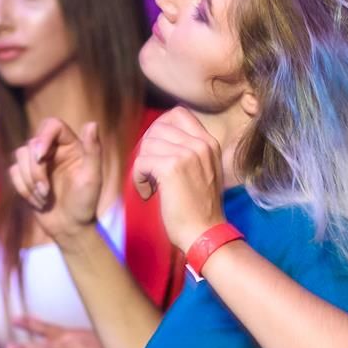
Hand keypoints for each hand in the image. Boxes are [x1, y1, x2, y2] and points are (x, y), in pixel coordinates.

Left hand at [7, 315, 114, 347]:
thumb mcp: (92, 332)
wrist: (132, 345)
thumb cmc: (110, 339)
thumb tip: (57, 336)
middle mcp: (75, 345)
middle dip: (27, 347)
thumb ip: (74, 336)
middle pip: (47, 346)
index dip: (31, 324)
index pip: (48, 328)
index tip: (14, 320)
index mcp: (73, 335)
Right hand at [9, 118, 101, 246]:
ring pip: (19, 157)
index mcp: (71, 146)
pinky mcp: (25, 176)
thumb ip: (93, 151)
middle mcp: (53, 150)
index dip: (43, 137)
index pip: (52, 125)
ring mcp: (38, 163)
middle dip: (35, 171)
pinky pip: (13, 172)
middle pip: (31, 144)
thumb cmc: (85, 203)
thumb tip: (92, 123)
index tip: (40, 157)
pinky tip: (38, 202)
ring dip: (30, 182)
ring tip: (45, 199)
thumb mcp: (92, 178)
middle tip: (46, 191)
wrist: (70, 228)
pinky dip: (23, 189)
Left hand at [133, 106, 225, 251]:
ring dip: (142, 166)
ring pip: (147, 144)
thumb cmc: (201, 210)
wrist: (205, 234)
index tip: (157, 151)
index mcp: (209, 143)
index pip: (178, 114)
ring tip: (150, 186)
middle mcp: (200, 144)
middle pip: (158, 128)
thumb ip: (190, 152)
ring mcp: (187, 154)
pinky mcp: (171, 168)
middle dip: (148, 149)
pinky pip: (141, 161)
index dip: (160, 128)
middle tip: (150, 172)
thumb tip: (160, 138)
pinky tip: (148, 194)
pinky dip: (138, 178)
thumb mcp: (205, 172)